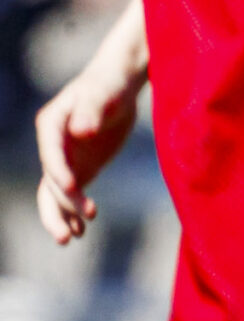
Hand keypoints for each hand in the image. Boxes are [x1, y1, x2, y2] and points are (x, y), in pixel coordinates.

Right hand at [35, 66, 140, 242]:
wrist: (118, 84)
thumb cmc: (109, 83)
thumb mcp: (103, 92)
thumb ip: (92, 110)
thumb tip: (80, 130)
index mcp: (51, 124)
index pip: (51, 152)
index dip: (59, 170)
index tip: (75, 186)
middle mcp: (52, 145)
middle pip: (49, 180)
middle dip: (57, 207)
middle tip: (68, 234)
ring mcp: (65, 159)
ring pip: (55, 193)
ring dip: (62, 216)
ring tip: (75, 237)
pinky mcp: (80, 167)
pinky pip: (72, 193)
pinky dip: (74, 211)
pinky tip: (82, 229)